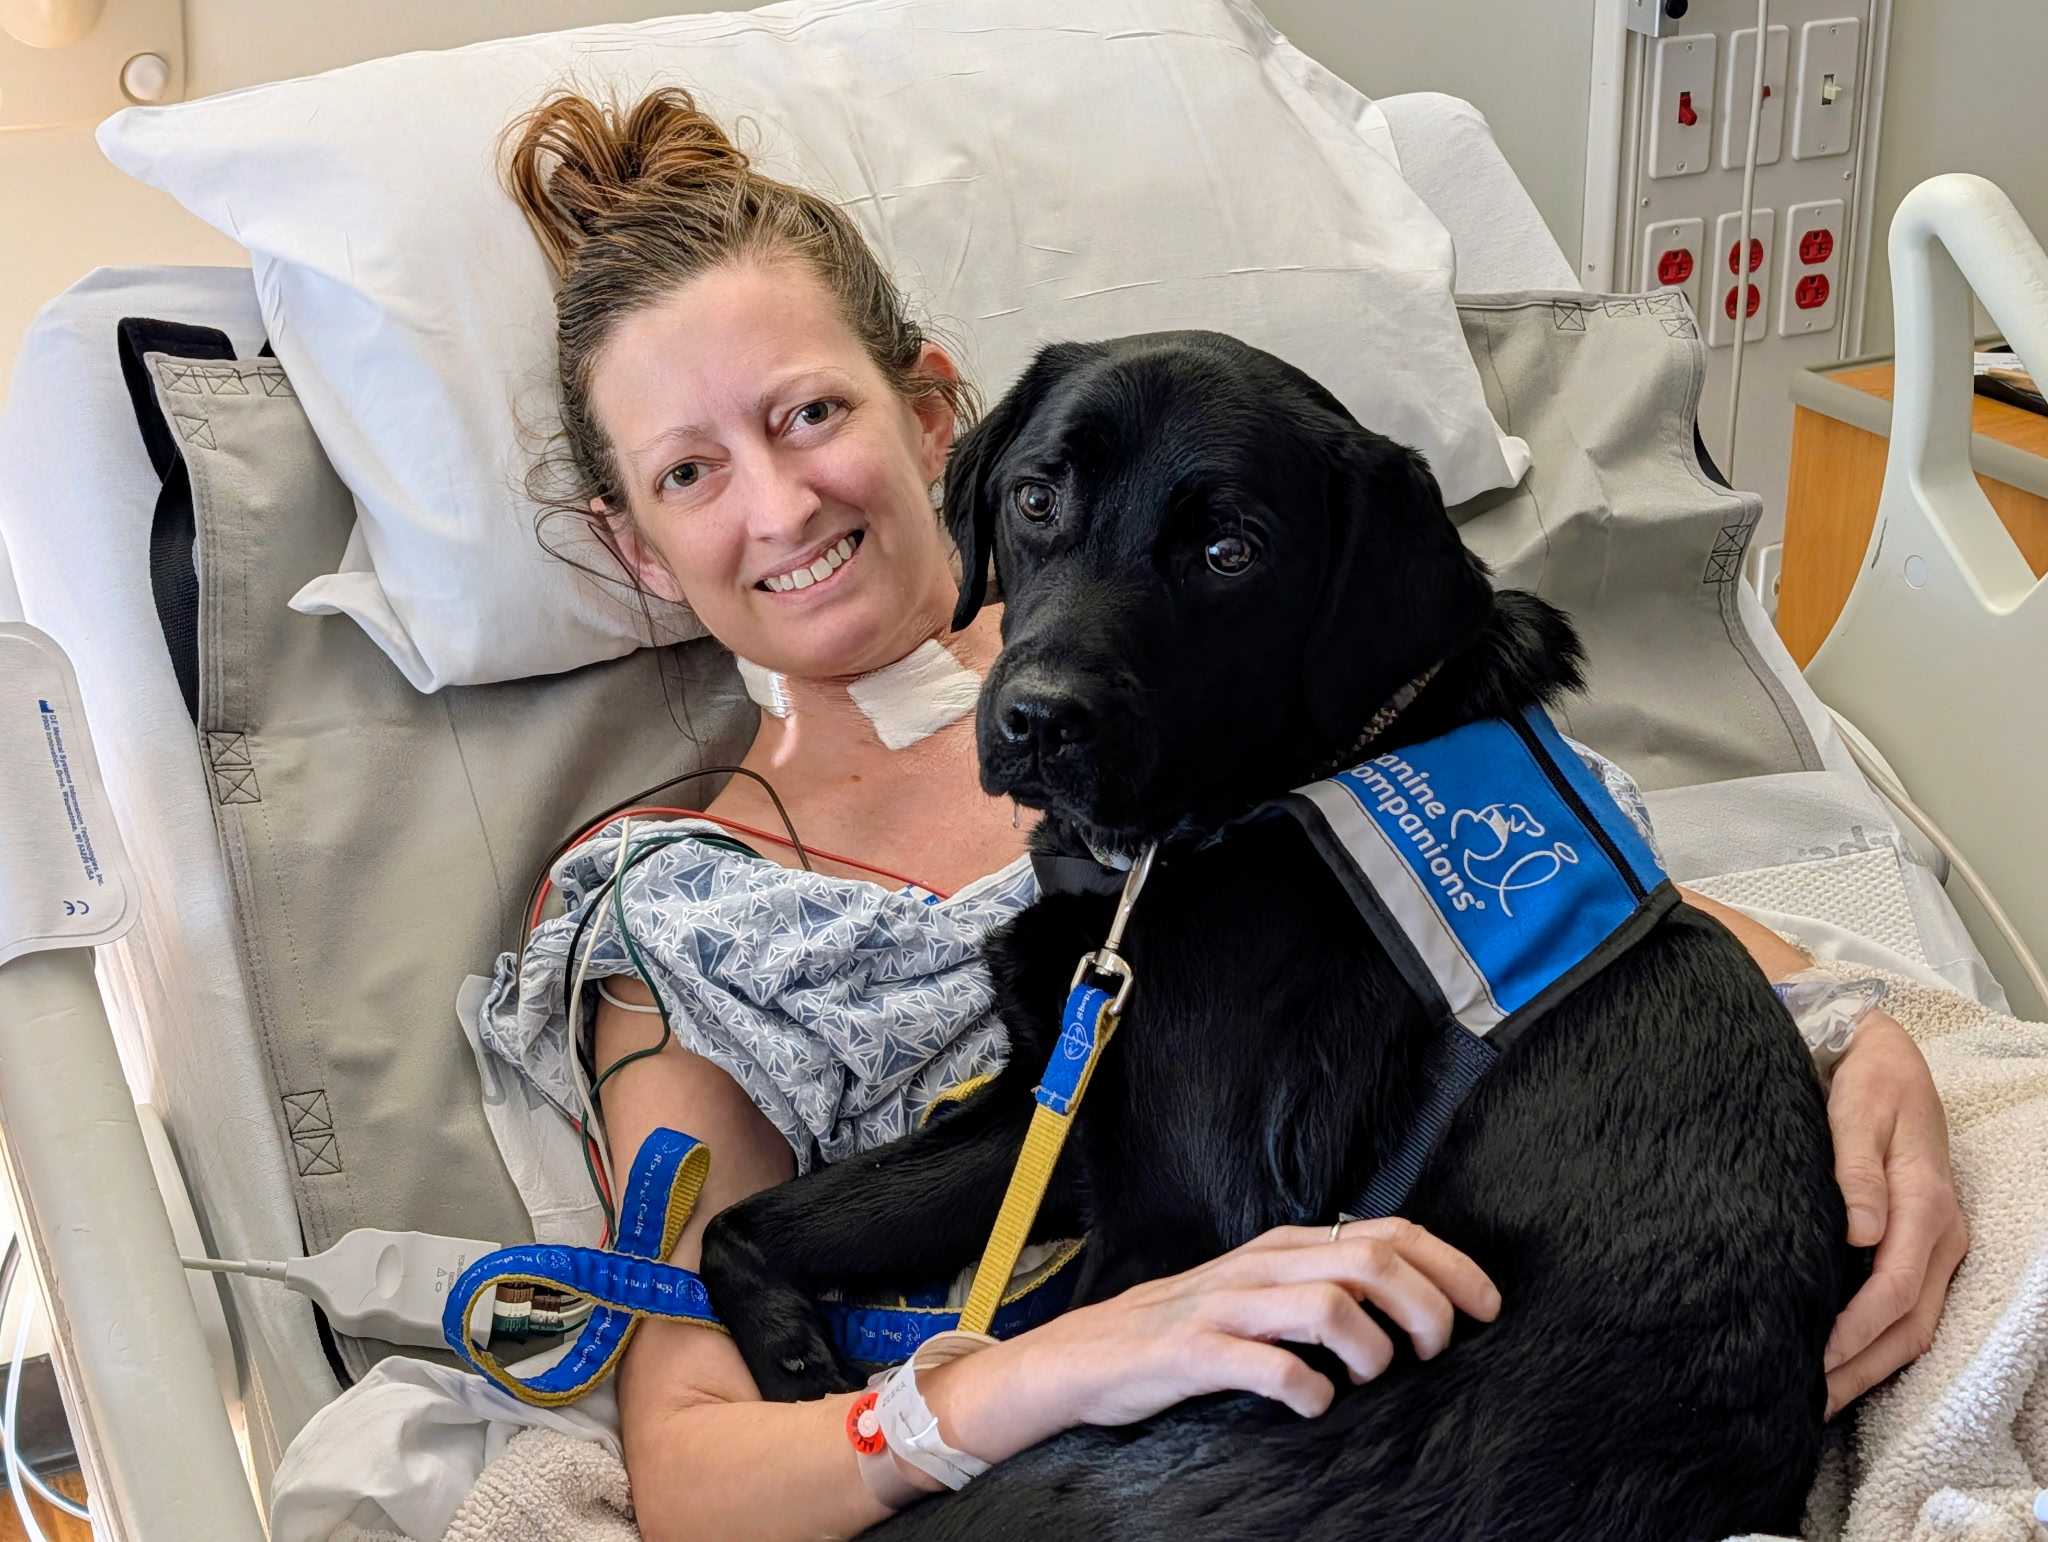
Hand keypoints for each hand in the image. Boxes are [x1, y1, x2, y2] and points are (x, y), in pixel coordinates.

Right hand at [1021, 1220, 1499, 1430]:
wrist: (1088, 1354)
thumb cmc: (1188, 1329)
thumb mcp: (1262, 1289)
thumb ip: (1322, 1281)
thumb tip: (1410, 1298)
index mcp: (1287, 1246)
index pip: (1390, 1233)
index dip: (1451, 1267)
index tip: (1487, 1309)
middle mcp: (1264, 1265)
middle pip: (1374, 1263)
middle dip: (1426, 1310)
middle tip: (1433, 1354)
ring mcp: (1229, 1306)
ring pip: (1331, 1305)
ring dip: (1373, 1349)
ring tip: (1369, 1379)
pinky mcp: (1197, 1352)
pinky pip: (1272, 1367)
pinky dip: (1309, 1391)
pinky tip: (1313, 1406)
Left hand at [1822, 1011, 1967, 1417]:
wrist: (1887, 1057)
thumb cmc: (1866, 1082)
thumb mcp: (1855, 1111)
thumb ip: (1854, 1170)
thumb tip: (1863, 1233)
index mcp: (1926, 1205)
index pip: (1894, 1291)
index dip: (1854, 1331)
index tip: (1812, 1358)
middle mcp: (1943, 1234)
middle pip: (1910, 1325)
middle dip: (1860, 1370)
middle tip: (1806, 1404)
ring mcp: (1940, 1244)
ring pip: (1915, 1326)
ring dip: (1871, 1367)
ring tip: (1818, 1398)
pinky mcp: (1925, 1246)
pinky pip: (1910, 1308)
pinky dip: (1879, 1342)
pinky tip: (1840, 1358)